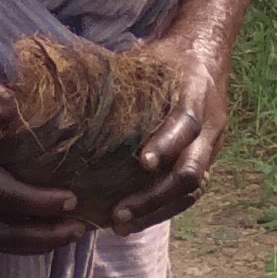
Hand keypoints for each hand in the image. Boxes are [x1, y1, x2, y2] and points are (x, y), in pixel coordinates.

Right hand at [0, 60, 85, 253]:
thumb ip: (16, 111)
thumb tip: (53, 128)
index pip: (5, 195)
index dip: (41, 203)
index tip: (73, 200)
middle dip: (41, 239)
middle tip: (76, 230)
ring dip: (29, 242)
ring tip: (62, 234)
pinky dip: (15, 232)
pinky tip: (37, 223)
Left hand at [105, 29, 230, 232]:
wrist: (206, 51)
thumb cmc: (166, 57)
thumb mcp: (147, 57)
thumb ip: (118, 76)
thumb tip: (64, 89)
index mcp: (195, 94)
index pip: (186, 123)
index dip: (166, 145)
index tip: (142, 163)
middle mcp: (210, 126)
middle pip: (191, 172)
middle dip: (155, 197)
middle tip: (118, 212)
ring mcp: (212, 147)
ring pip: (192, 191)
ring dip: (156, 211)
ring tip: (120, 225)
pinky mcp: (207, 160)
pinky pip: (190, 194)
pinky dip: (163, 208)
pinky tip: (134, 220)